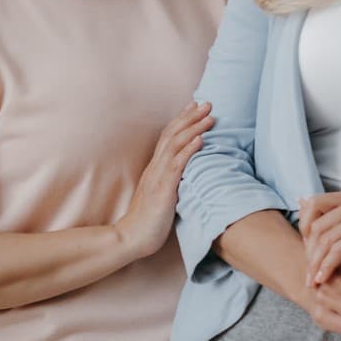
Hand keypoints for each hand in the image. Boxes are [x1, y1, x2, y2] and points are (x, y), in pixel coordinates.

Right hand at [111, 102, 214, 256]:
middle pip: (172, 135)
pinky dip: (189, 150)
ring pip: (175, 145)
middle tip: (207, 102)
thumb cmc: (147, 222)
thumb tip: (185, 177)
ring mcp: (158, 177)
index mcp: (154, 169)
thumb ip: (169, 183)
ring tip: (208, 116)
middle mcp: (154, 168)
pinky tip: (200, 140)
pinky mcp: (163, 189)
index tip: (194, 107)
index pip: (167, 138)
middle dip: (190, 117)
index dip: (181, 120)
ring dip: (193, 128)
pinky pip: (176, 165)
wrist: (131, 237)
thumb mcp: (160, 197)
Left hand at [299, 190, 340, 286]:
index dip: (304, 226)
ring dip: (315, 262)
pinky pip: (337, 250)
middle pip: (316, 224)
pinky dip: (326, 266)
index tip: (306, 248)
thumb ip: (338, 224)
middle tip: (307, 271)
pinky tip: (322, 279)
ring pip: (324, 239)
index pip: (314, 204)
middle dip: (308, 250)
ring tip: (312, 280)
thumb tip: (302, 215)